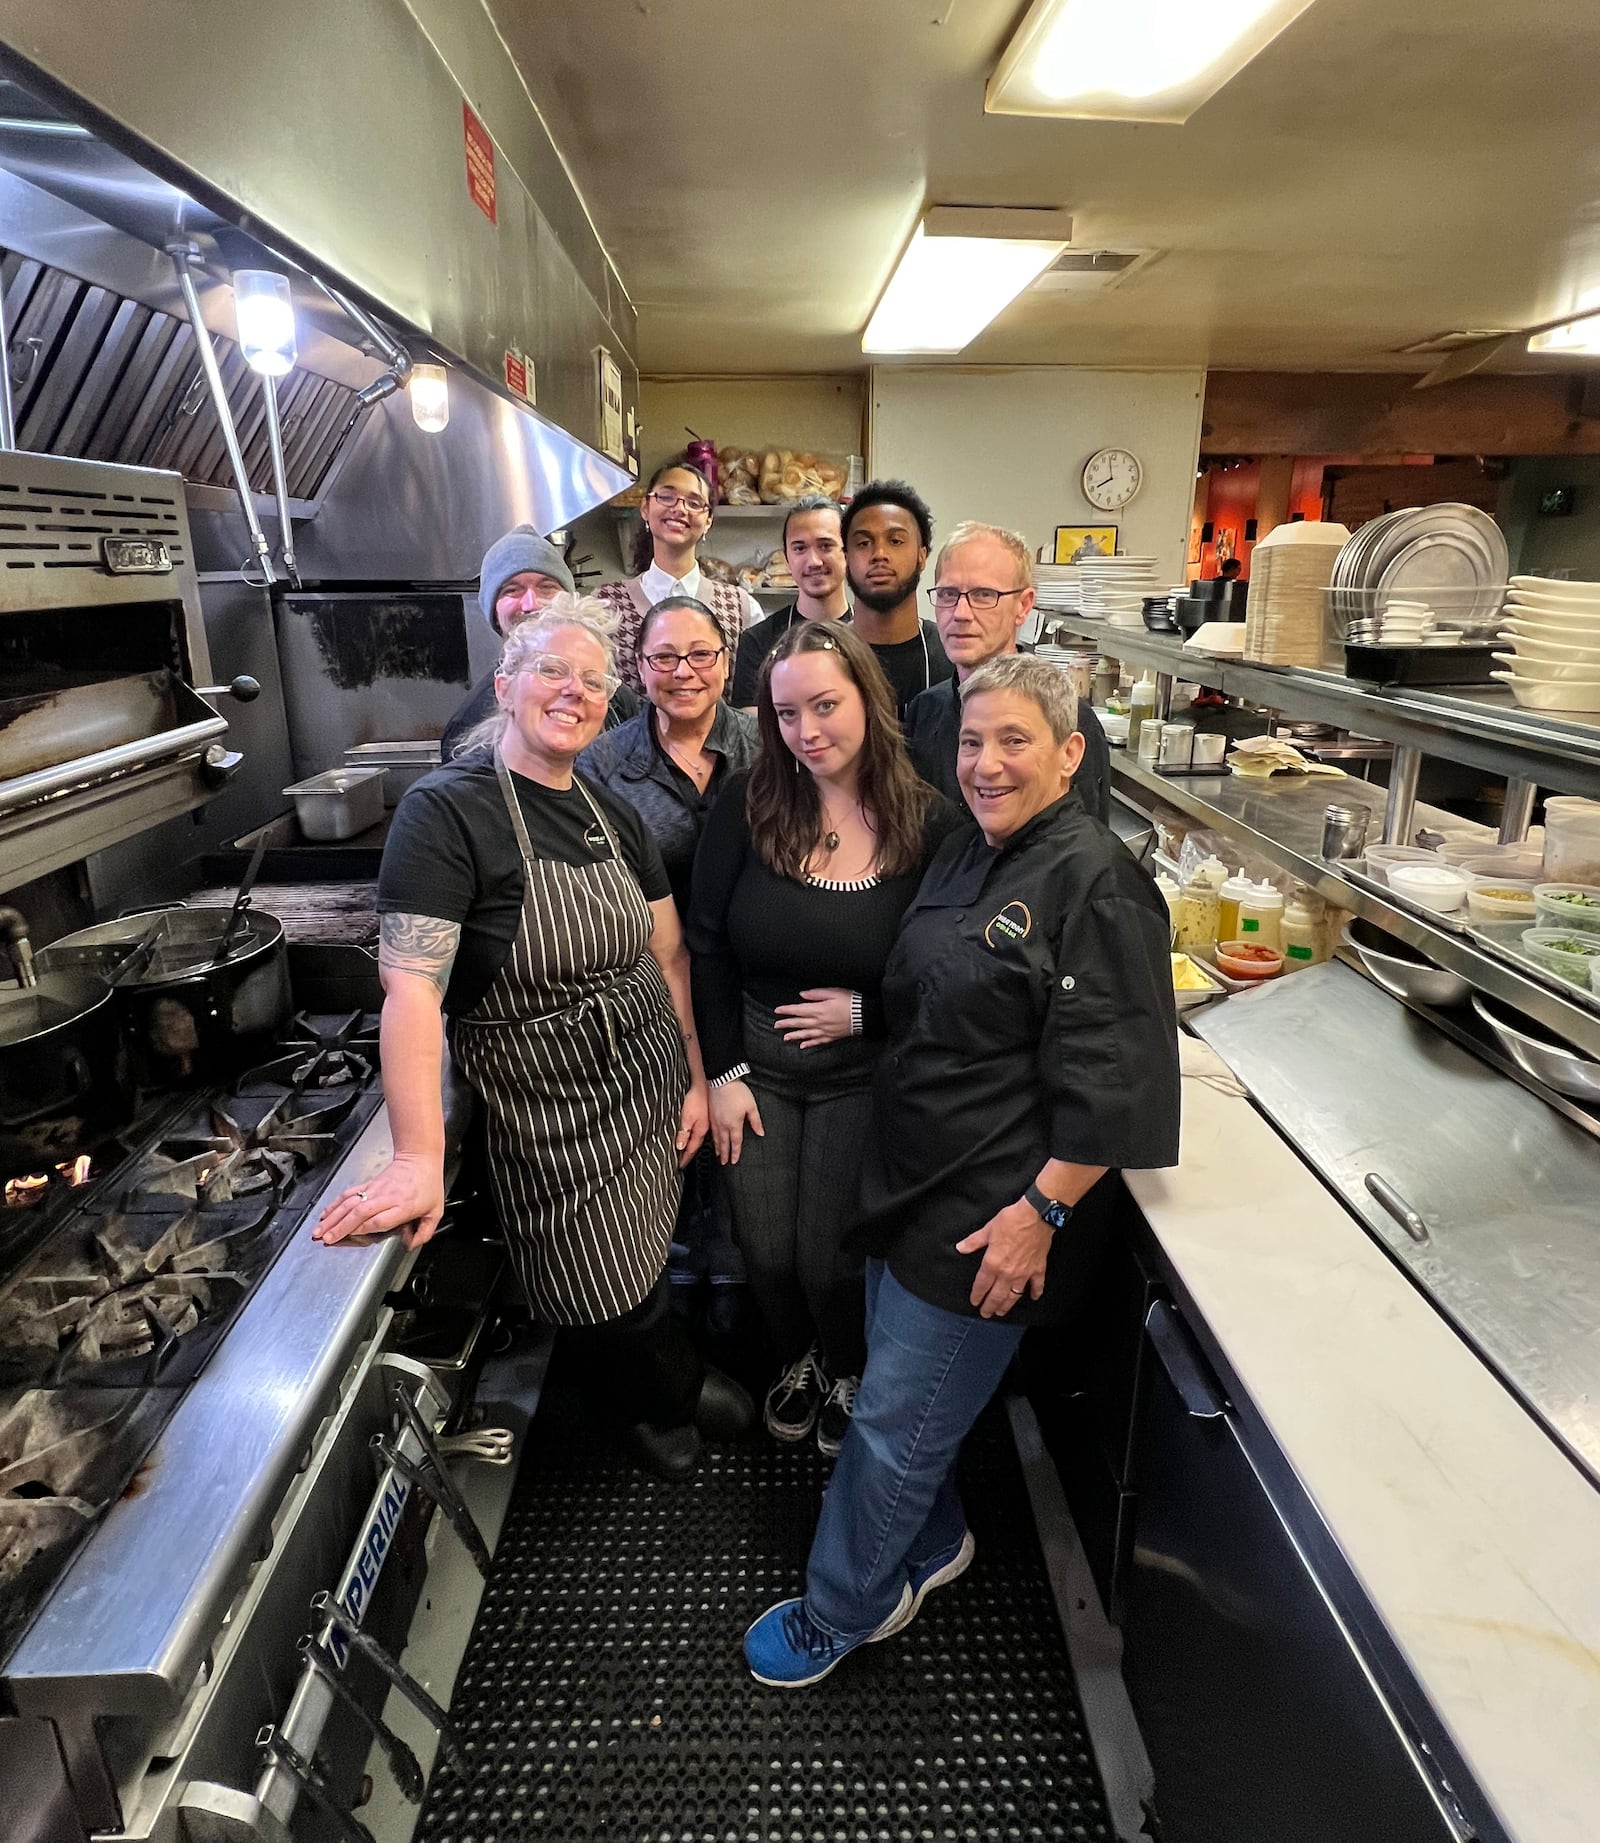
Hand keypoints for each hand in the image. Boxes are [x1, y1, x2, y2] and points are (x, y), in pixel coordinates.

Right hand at [314, 1152, 445, 1250]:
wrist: (420, 1158)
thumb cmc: (428, 1184)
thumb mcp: (435, 1211)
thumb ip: (425, 1232)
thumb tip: (411, 1245)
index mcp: (404, 1205)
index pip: (380, 1219)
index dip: (364, 1227)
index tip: (351, 1235)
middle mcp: (387, 1197)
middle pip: (360, 1212)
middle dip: (341, 1226)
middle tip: (326, 1238)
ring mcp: (375, 1189)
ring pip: (350, 1203)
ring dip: (333, 1217)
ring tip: (319, 1230)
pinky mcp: (368, 1184)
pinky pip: (349, 1194)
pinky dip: (335, 1204)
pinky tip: (325, 1214)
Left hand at [677, 1079, 709, 1167]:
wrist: (704, 1085)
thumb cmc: (695, 1098)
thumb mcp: (686, 1117)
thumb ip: (683, 1132)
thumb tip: (680, 1146)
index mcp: (699, 1130)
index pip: (690, 1148)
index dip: (685, 1158)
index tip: (680, 1165)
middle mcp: (704, 1128)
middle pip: (696, 1145)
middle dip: (689, 1154)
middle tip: (684, 1162)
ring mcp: (706, 1123)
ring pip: (699, 1139)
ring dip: (693, 1147)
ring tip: (690, 1154)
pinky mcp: (705, 1117)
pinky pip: (700, 1132)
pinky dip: (696, 1138)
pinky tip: (695, 1137)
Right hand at [709, 1080, 763, 1164]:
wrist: (722, 1080)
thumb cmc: (737, 1092)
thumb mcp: (751, 1107)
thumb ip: (756, 1121)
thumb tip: (761, 1132)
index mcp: (734, 1124)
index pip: (735, 1142)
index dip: (736, 1152)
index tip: (734, 1160)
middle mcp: (723, 1125)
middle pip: (724, 1143)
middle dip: (725, 1154)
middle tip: (724, 1162)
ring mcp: (715, 1120)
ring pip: (716, 1138)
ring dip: (717, 1147)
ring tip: (718, 1154)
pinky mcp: (710, 1114)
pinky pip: (711, 1130)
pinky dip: (712, 1138)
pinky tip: (713, 1138)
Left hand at [773, 987, 854, 1048]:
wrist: (864, 1015)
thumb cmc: (849, 1001)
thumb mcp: (833, 992)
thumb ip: (816, 994)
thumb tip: (802, 995)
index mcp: (818, 1009)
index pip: (798, 1010)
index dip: (787, 1010)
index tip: (778, 1010)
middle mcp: (819, 1022)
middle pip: (799, 1023)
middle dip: (787, 1024)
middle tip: (776, 1025)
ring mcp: (825, 1031)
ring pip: (806, 1034)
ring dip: (794, 1036)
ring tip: (785, 1038)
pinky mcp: (831, 1037)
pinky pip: (818, 1041)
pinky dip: (809, 1044)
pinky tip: (802, 1046)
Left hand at [956, 1200, 1052, 1318]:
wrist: (1035, 1216)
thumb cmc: (1011, 1220)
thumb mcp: (988, 1229)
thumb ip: (974, 1241)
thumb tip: (960, 1247)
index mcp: (992, 1263)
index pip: (982, 1285)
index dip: (977, 1295)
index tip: (975, 1302)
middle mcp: (1007, 1272)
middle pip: (997, 1295)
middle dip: (990, 1306)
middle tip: (986, 1314)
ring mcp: (1024, 1273)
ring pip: (1014, 1295)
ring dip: (1007, 1305)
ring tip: (1002, 1312)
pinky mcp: (1038, 1269)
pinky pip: (1037, 1286)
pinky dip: (1035, 1293)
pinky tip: (1033, 1298)